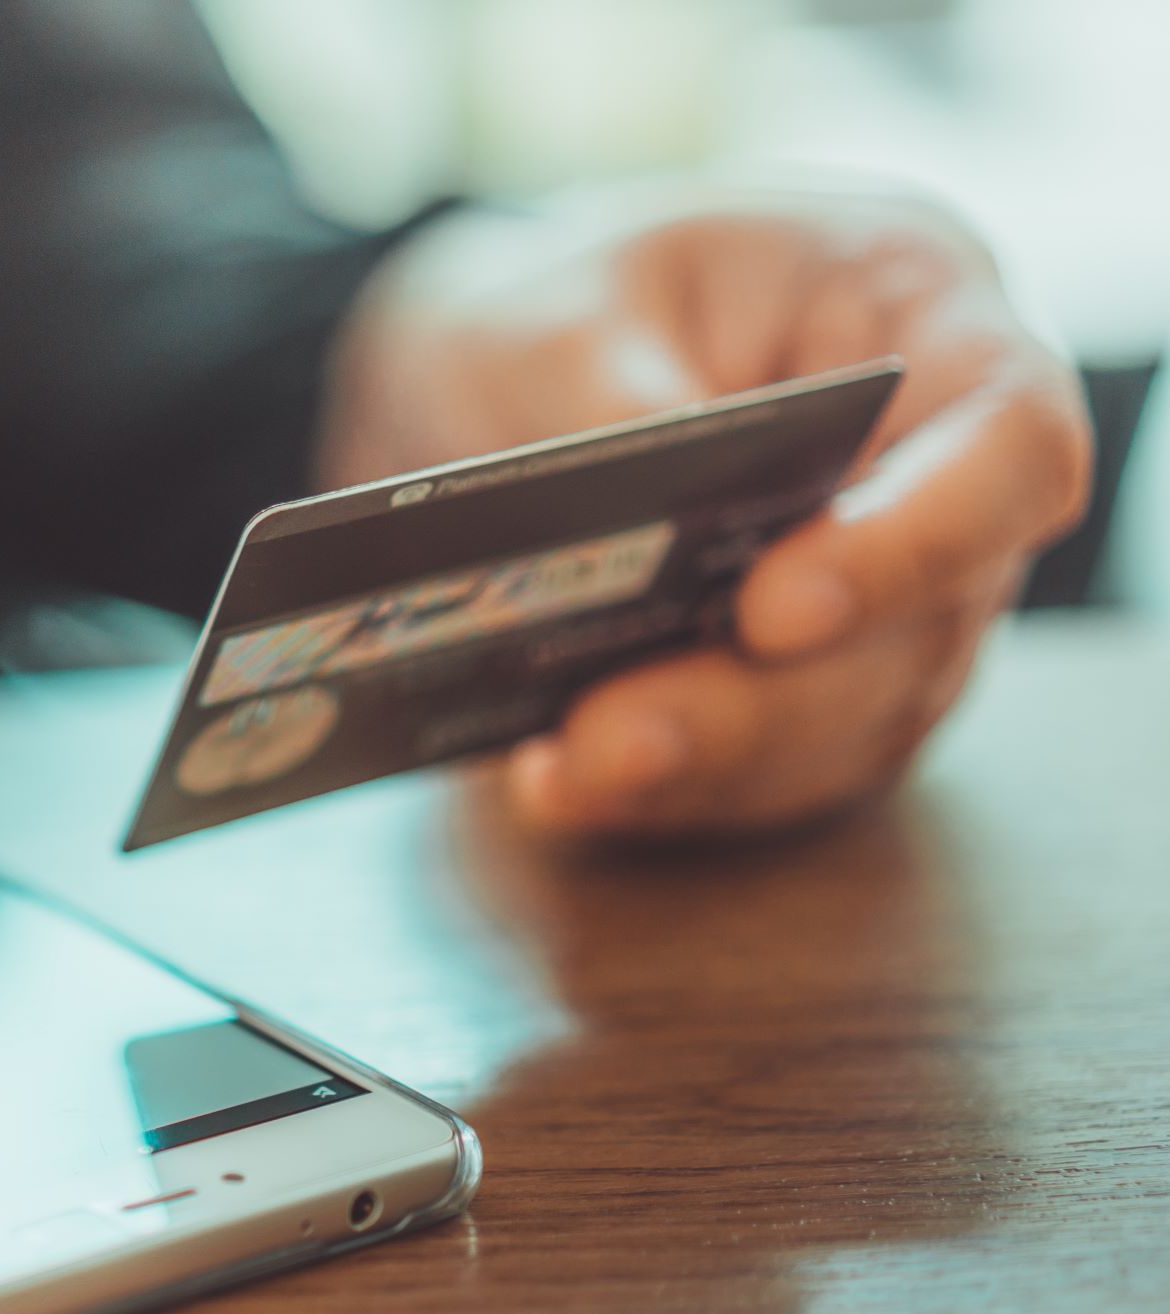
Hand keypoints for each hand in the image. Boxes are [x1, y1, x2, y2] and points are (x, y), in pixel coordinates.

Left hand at [319, 182, 1092, 836]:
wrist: (520, 368)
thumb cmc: (578, 300)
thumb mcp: (558, 308)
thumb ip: (602, 402)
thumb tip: (631, 534)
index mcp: (928, 320)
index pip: (1013, 442)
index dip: (919, 539)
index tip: (776, 609)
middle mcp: (940, 475)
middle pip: (919, 626)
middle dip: (760, 699)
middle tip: (616, 736)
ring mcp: (895, 600)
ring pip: (847, 722)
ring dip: (707, 766)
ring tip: (568, 774)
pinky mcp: (819, 693)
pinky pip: (773, 770)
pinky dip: (668, 791)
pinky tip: (557, 787)